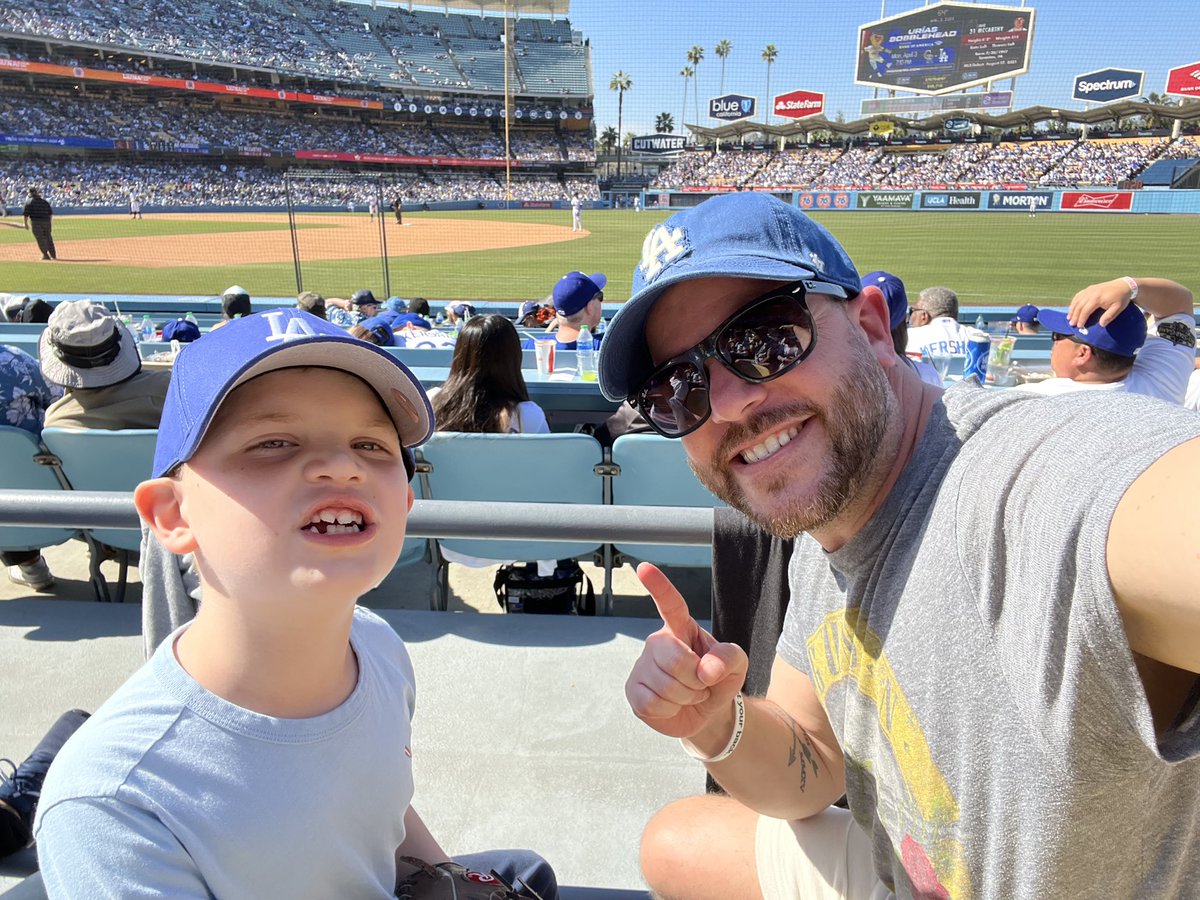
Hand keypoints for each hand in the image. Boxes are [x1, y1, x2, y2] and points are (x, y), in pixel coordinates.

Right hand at [625, 562, 747, 739]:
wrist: (706, 712)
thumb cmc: (717, 679)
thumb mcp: (736, 665)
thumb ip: (729, 658)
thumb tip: (705, 668)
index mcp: (681, 628)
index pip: (671, 604)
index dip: (659, 586)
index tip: (644, 568)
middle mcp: (658, 642)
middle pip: (676, 659)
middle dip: (697, 679)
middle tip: (701, 683)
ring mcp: (643, 666)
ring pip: (666, 686)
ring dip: (687, 697)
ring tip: (689, 694)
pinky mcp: (634, 691)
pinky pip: (653, 703)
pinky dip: (670, 710)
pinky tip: (672, 705)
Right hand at [1068, 278, 1134, 327]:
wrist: (1124, 285)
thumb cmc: (1121, 298)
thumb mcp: (1118, 308)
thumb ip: (1109, 316)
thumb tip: (1101, 325)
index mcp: (1097, 298)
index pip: (1086, 310)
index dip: (1081, 319)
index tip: (1079, 326)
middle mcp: (1091, 293)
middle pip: (1079, 306)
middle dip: (1074, 316)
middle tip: (1071, 324)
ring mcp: (1089, 290)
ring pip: (1077, 300)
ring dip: (1072, 310)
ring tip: (1069, 318)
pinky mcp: (1089, 288)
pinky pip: (1078, 295)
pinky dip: (1073, 302)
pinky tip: (1072, 308)